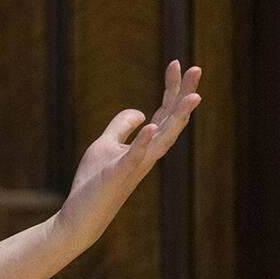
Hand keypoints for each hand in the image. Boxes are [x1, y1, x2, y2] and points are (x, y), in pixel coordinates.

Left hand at [52, 60, 202, 249]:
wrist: (81, 215)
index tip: (177, 63)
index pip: (164, 112)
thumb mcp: (105, 144)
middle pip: (172, 120)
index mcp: (146, 145)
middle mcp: (148, 154)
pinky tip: (150, 125)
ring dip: (178, 117)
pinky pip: (134, 157)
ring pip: (164, 139)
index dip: (172, 88)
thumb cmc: (94, 182)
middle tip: (198, 68)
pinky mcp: (118, 175)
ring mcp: (136, 165)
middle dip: (184, 95)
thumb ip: (122, 127)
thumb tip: (139, 111)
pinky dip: (143, 141)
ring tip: (192, 96)